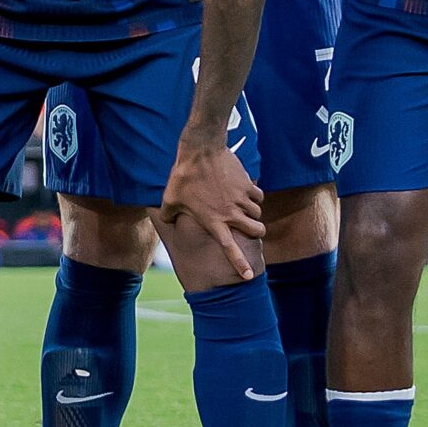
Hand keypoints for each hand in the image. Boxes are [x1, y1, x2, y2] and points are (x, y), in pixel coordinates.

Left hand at [158, 132, 265, 281]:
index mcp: (212, 221)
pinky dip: (255, 197)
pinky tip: (245, 192)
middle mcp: (230, 213)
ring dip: (253, 213)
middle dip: (256, 233)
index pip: (229, 248)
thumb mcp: (169, 199)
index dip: (240, 263)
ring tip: (241, 206)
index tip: (247, 276)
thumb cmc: (183, 176)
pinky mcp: (247, 185)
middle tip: (250, 228)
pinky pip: (259, 196)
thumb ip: (169, 215)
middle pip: (256, 232)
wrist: (201, 150)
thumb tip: (168, 222)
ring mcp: (241, 199)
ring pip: (258, 214)